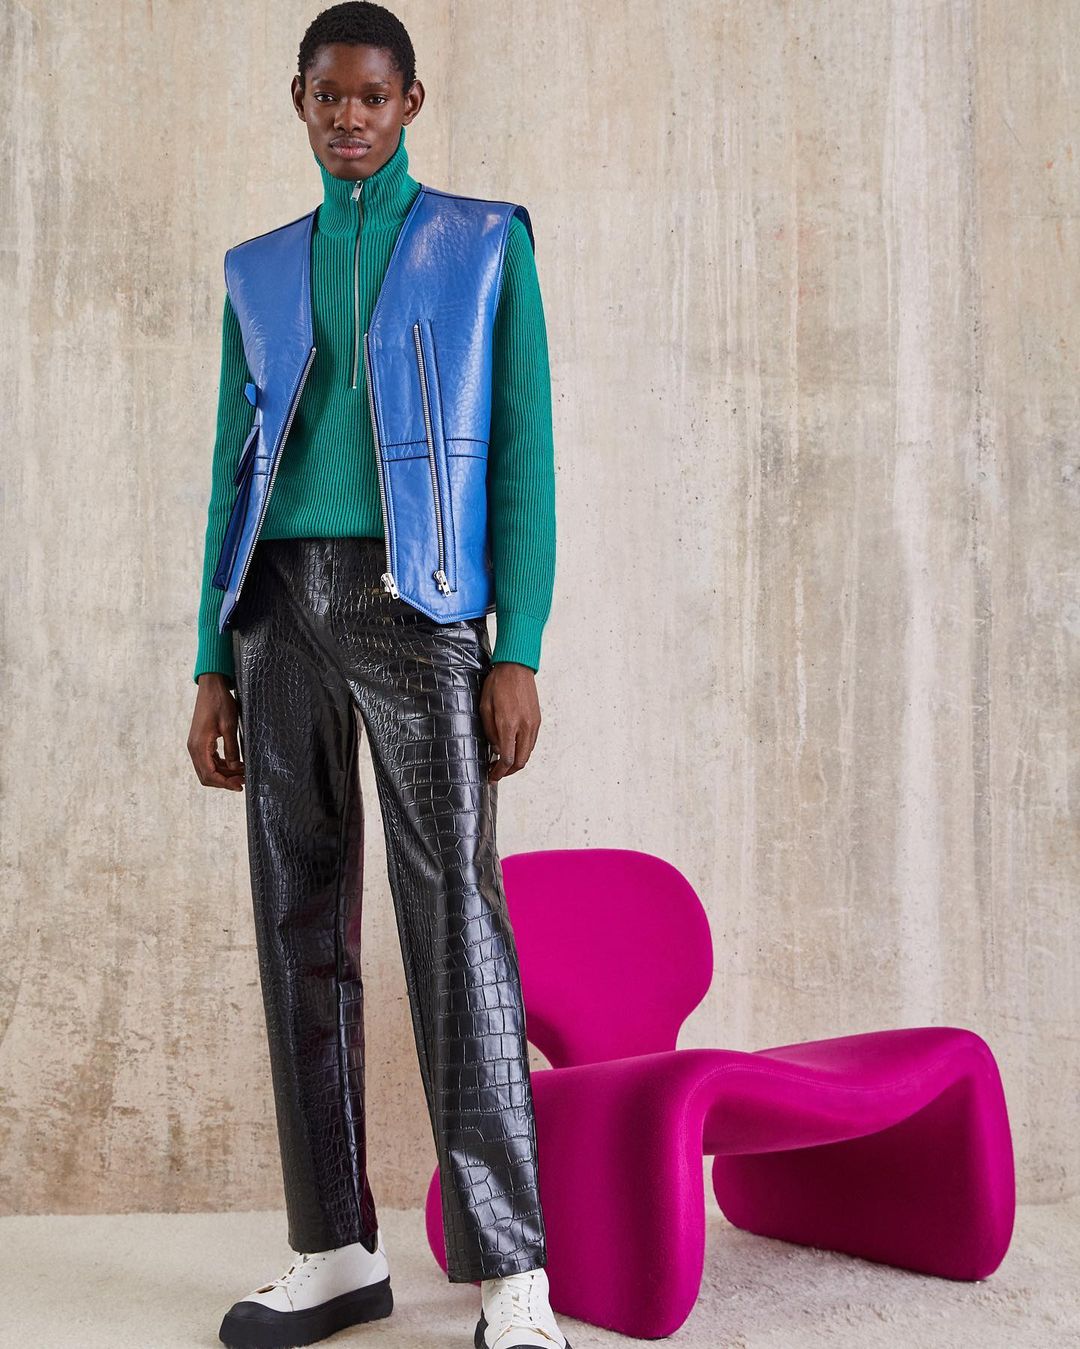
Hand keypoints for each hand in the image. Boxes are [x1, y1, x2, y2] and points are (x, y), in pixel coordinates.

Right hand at [188, 673, 244, 790]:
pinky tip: (236, 764)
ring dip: (224, 774)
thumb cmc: (220, 703)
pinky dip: (222, 765)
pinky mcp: (201, 742)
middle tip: (243, 781)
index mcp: (199, 746)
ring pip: (209, 769)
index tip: (239, 786)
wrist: (211, 687)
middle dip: (225, 781)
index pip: (209, 774)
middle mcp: (194, 748)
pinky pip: (210, 760)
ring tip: (243, 773)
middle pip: (207, 775)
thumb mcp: (229, 725)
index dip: (224, 783)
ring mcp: (197, 745)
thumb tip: (235, 767)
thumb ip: (232, 748)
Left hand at [480, 662, 540, 782]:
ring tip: (502, 762)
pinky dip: (522, 751)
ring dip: (516, 762)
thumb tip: (497, 749)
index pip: (507, 758)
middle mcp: (524, 727)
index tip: (491, 776)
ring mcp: (533, 724)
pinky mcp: (537, 720)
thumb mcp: (485, 707)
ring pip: (528, 754)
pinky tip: (512, 748)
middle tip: (496, 773)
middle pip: (520, 761)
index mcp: (509, 724)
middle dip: (508, 772)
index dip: (499, 772)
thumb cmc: (497, 684)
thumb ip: (490, 731)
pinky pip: (531, 743)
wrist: (516, 667)